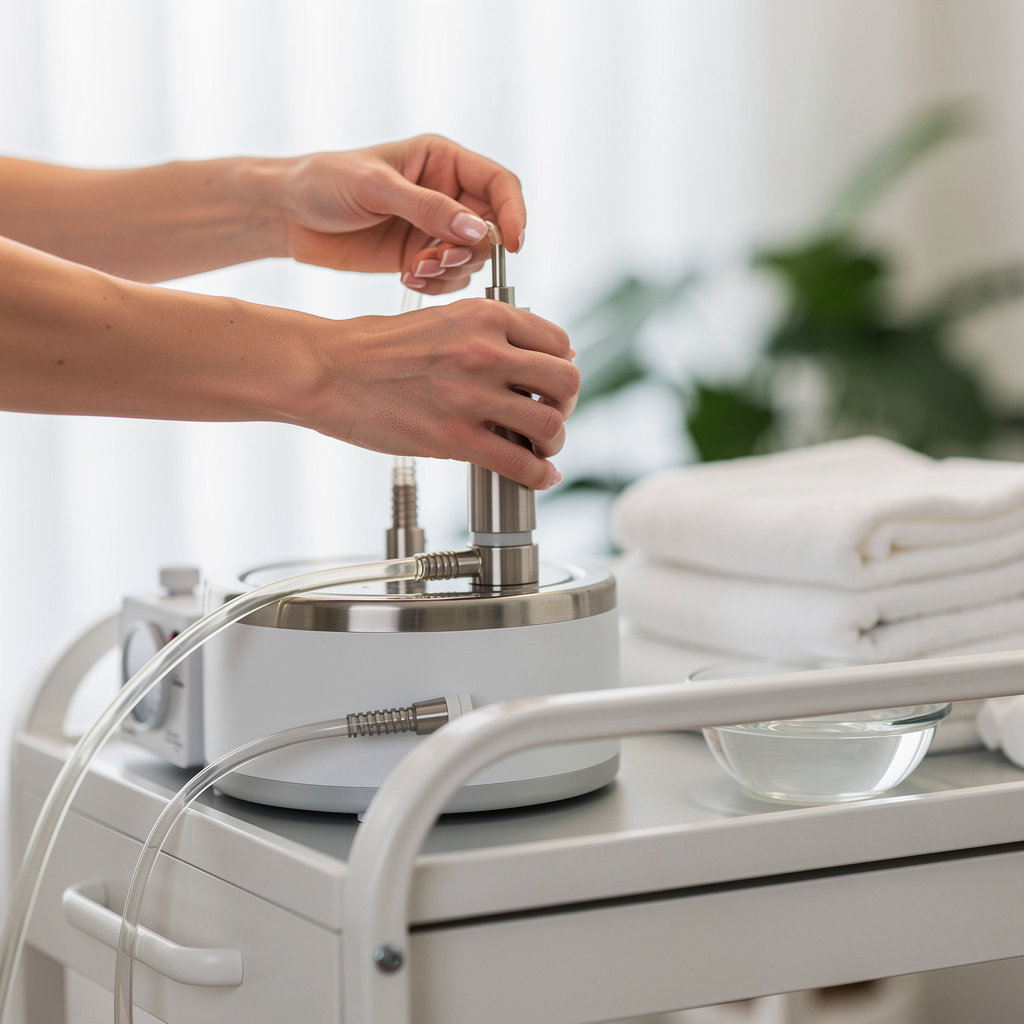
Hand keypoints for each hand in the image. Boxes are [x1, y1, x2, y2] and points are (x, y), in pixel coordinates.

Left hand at [277, 135, 525, 294]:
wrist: (287, 215)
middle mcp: (445, 194)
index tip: (513, 245)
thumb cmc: (324, 182)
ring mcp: (433, 228)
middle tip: (438, 260)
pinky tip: (407, 276)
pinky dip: (436, 284)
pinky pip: (449, 278)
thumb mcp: (376, 188)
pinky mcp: (419, 256)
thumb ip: (428, 208)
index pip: (499, 184)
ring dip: (450, 271)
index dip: (513, 213)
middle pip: (492, 228)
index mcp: (442, 161)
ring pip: (472, 259)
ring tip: (414, 269)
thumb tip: (479, 230)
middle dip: (472, 251)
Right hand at [305, 299, 577, 488]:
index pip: (558, 342)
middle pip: (566, 382)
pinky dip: (540, 476)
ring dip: (553, 444)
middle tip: (549, 417)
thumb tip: (535, 361)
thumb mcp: (443, 319)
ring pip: (551, 425)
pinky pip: (520, 463)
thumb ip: (489, 334)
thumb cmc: (377, 347)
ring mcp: (471, 396)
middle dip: (565, 405)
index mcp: (485, 316)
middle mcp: (485, 351)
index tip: (551, 385)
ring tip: (540, 450)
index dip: (561, 367)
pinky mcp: (454, 438)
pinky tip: (538, 478)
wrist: (328, 369)